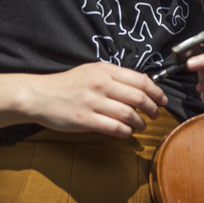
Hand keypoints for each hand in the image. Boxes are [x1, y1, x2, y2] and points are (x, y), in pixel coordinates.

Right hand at [23, 62, 168, 137]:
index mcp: (105, 70)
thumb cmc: (68, 84)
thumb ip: (115, 76)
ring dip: (140, 122)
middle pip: (138, 98)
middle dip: (152, 108)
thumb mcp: (92, 71)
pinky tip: (127, 132)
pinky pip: (114, 128)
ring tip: (142, 125)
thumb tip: (143, 84)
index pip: (140, 80)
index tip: (163, 100)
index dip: (156, 91)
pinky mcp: (85, 120)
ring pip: (128, 114)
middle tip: (156, 115)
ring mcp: (92, 102)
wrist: (40, 95)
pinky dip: (126, 132)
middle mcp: (100, 84)